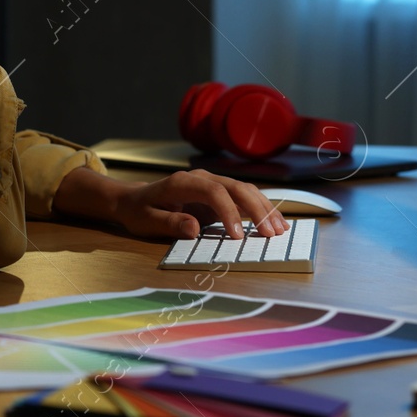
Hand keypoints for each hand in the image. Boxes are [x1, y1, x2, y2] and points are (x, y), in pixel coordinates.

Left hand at [111, 170, 290, 240]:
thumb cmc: (139, 211)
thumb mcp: (147, 220)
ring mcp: (213, 184)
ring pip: (245, 191)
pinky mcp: (219, 194)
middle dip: (257, 210)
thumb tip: (194, 228)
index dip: (229, 213)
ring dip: (264, 209)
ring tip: (280, 229)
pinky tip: (274, 222)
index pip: (214, 192)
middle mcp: (202, 179)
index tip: (238, 237)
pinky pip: (243, 199)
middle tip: (271, 234)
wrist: (135, 199)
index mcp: (184, 182)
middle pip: (237, 188)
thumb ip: (169, 222)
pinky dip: (260, 209)